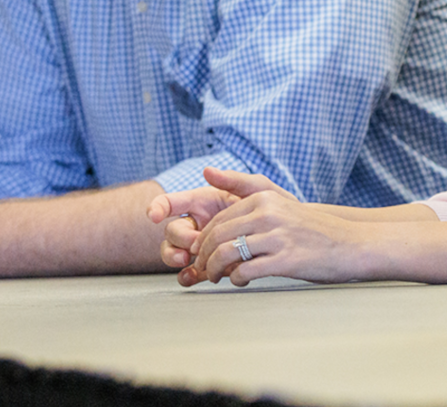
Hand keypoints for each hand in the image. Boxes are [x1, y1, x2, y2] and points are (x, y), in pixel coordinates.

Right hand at [147, 167, 295, 285]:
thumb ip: (235, 180)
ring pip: (174, 252)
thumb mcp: (260, 191)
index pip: (174, 202)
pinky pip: (188, 272)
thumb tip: (207, 170)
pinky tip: (194, 277)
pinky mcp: (209, 265)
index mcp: (206, 202)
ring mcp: (202, 245)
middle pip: (172, 230)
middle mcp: (199, 223)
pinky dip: (187, 276)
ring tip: (190, 262)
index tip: (153, 215)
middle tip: (194, 244)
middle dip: (177, 238)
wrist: (293, 236)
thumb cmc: (276, 208)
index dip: (158, 206)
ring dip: (174, 257)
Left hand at [192, 188, 368, 286]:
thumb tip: (207, 171)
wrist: (351, 244)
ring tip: (218, 277)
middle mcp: (269, 214)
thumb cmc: (311, 227)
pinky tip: (241, 281)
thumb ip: (245, 188)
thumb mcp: (280, 201)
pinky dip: (236, 280)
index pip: (218, 220)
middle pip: (218, 237)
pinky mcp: (285, 260)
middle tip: (204, 270)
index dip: (204, 240)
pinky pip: (245, 272)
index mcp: (265, 199)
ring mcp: (278, 237)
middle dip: (204, 258)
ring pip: (226, 254)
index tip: (201, 254)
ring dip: (214, 270)